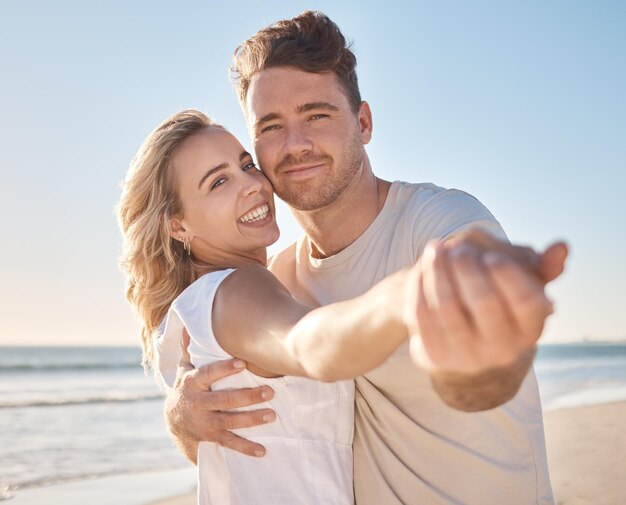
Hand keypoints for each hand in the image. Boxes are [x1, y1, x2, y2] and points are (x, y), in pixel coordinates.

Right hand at [164, 329, 275, 457]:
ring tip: (272, 415)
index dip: (225, 369)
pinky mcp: (212, 437)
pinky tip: (262, 451)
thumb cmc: (186, 387)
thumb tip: (188, 325)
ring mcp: (205, 422)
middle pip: (224, 400)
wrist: (173, 420)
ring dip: (252, 419)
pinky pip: (230, 443)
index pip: (209, 374)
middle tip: (270, 391)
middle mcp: (198, 403)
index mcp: (192, 383)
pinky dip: (246, 448)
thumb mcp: (184, 368)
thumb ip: (189, 349)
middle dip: (248, 396)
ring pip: (229, 421)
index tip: (243, 363)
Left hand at [404, 231, 567, 407]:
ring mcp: (466, 355)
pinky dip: (420, 285)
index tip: (492, 255)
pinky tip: (423, 267)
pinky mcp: (435, 354)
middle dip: (468, 268)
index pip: (526, 303)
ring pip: (447, 306)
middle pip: (484, 302)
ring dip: (439, 271)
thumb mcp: (523, 288)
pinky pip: (422, 314)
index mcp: (529, 329)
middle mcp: (501, 349)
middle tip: (458, 247)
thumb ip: (542, 267)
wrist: (464, 346)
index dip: (509, 276)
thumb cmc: (498, 305)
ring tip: (436, 248)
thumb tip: (561, 247)